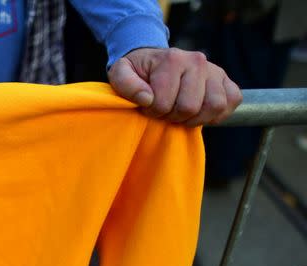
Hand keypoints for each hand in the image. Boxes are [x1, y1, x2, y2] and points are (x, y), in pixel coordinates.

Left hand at [108, 47, 241, 126]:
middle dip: (173, 116)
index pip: (163, 103)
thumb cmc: (138, 72)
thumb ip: (126, 84)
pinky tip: (199, 113)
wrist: (155, 62)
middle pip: (190, 107)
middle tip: (165, 110)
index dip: (153, 111)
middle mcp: (197, 61)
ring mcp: (215, 70)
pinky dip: (217, 114)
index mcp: (172, 59)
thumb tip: (147, 99)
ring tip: (181, 114)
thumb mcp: (121, 74)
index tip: (148, 105)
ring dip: (195, 118)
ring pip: (215, 106)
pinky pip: (232, 102)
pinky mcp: (226, 80)